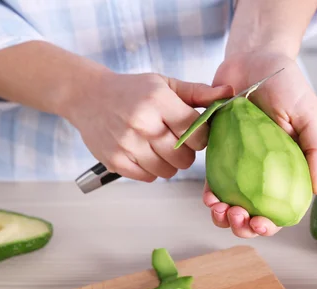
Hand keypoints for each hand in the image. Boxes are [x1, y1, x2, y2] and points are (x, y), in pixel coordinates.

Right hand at [65, 69, 232, 181]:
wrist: (88, 97)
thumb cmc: (132, 90)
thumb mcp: (164, 84)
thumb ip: (198, 92)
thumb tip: (229, 94)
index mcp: (158, 100)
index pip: (195, 131)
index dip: (201, 135)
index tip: (194, 132)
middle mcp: (142, 123)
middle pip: (184, 156)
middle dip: (187, 152)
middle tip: (177, 141)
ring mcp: (127, 144)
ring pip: (168, 170)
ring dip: (170, 163)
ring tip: (160, 147)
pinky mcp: (116, 161)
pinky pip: (149, 177)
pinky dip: (152, 170)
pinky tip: (145, 154)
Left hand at [206, 51, 316, 237]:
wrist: (253, 59)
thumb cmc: (286, 85)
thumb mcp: (308, 114)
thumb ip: (315, 150)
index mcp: (289, 168)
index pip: (282, 206)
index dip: (272, 224)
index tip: (262, 225)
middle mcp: (264, 172)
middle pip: (254, 211)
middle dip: (244, 225)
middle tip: (238, 218)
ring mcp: (240, 165)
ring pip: (231, 203)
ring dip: (224, 216)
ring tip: (220, 211)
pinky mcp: (220, 154)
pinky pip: (213, 182)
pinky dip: (210, 196)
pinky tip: (208, 198)